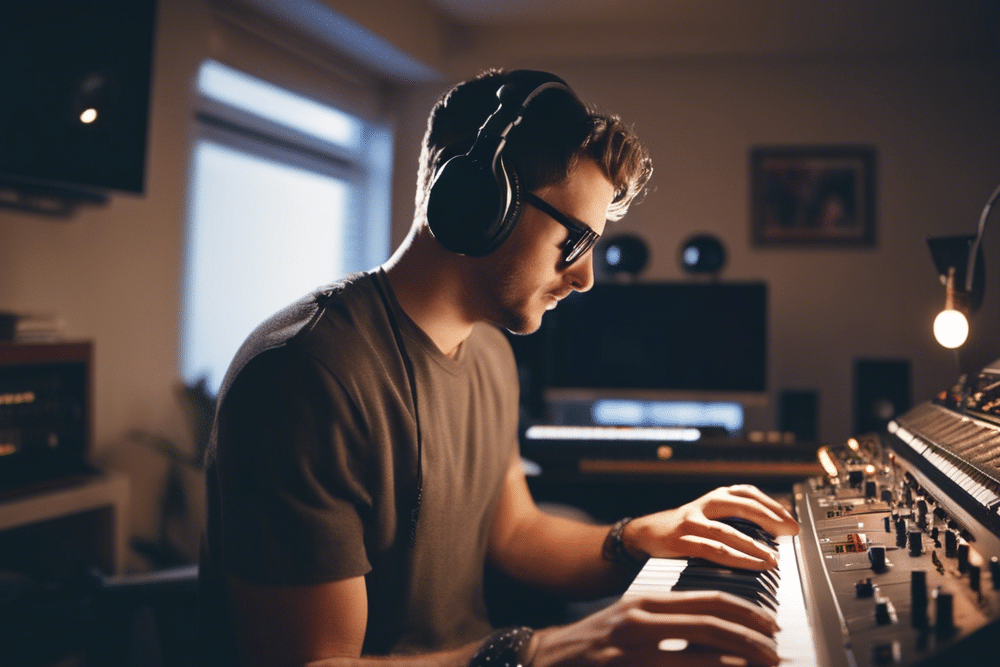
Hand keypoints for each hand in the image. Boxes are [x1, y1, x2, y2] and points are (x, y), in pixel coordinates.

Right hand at [531, 590, 779, 666]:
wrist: (545, 659)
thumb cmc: (594, 643)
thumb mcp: (630, 622)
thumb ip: (669, 622)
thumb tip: (713, 630)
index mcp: (646, 602)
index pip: (707, 599)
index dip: (745, 611)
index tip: (770, 625)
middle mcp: (641, 621)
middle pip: (711, 624)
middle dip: (751, 639)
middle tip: (775, 653)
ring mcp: (632, 649)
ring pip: (699, 654)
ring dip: (736, 661)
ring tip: (760, 666)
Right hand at [624, 484, 798, 570]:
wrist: (646, 533)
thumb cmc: (685, 526)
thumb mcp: (712, 515)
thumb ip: (738, 517)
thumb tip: (777, 527)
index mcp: (716, 495)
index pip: (749, 493)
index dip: (772, 505)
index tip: (791, 519)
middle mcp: (705, 504)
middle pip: (743, 505)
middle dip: (770, 518)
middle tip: (791, 532)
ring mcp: (692, 521)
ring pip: (728, 531)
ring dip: (754, 546)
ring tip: (773, 558)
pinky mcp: (682, 540)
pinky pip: (713, 550)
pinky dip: (736, 558)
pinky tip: (751, 565)